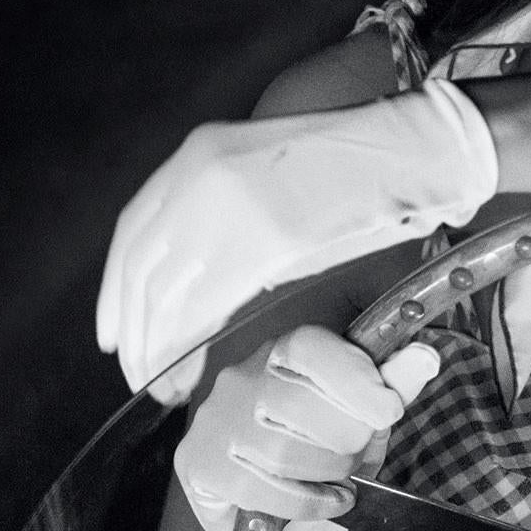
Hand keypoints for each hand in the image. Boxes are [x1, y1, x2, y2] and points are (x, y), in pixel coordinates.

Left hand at [96, 80, 500, 400]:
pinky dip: (183, 346)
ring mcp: (227, 205)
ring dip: (154, 348)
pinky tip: (185, 372)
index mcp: (200, 153)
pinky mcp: (261, 240)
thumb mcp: (275, 172)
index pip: (133, 230)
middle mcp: (200, 175)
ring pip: (162, 294)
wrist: (417, 144)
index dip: (116, 289)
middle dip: (132, 330)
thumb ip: (234, 209)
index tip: (113, 332)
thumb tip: (213, 274)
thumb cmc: (363, 165)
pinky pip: (199, 306)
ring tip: (164, 386)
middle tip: (137, 372)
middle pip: (139, 268)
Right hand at [173, 327, 441, 530]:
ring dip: (327, 474)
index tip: (388, 411)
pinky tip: (326, 503)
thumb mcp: (365, 421)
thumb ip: (391, 387)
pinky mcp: (197, 462)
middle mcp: (242, 378)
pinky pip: (260, 486)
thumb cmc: (324, 459)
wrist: (279, 524)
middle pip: (302, 405)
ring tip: (340, 480)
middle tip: (357, 456)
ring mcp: (215, 420)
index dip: (356, 379)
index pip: (312, 348)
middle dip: (347, 440)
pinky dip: (306, 502)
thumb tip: (424, 356)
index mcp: (285, 352)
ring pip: (283, 450)